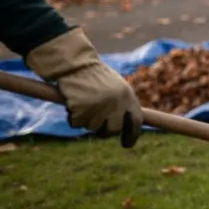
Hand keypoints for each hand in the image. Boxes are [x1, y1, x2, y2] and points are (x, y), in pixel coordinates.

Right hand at [25, 28, 142, 147]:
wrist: (74, 64)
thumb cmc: (93, 74)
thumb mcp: (114, 86)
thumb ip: (121, 104)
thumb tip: (124, 126)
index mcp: (127, 95)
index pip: (136, 120)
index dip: (132, 134)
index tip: (127, 144)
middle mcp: (116, 103)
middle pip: (113, 129)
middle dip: (104, 131)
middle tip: (95, 124)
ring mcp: (99, 107)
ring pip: (93, 127)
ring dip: (85, 120)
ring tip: (82, 102)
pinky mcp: (82, 109)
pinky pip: (77, 123)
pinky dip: (72, 118)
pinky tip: (72, 104)